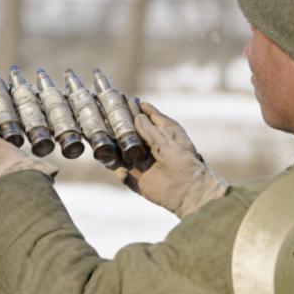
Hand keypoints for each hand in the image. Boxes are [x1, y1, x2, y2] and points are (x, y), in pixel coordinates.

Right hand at [114, 98, 225, 217]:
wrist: (190, 193)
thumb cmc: (184, 165)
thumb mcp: (167, 143)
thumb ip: (150, 131)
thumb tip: (137, 117)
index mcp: (164, 134)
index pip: (149, 117)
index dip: (138, 109)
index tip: (123, 100)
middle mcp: (153, 147)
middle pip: (133, 134)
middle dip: (120, 127)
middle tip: (106, 118)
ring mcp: (144, 164)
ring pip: (124, 153)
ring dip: (114, 149)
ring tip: (103, 142)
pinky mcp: (138, 180)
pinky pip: (123, 174)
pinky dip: (118, 171)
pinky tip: (113, 166)